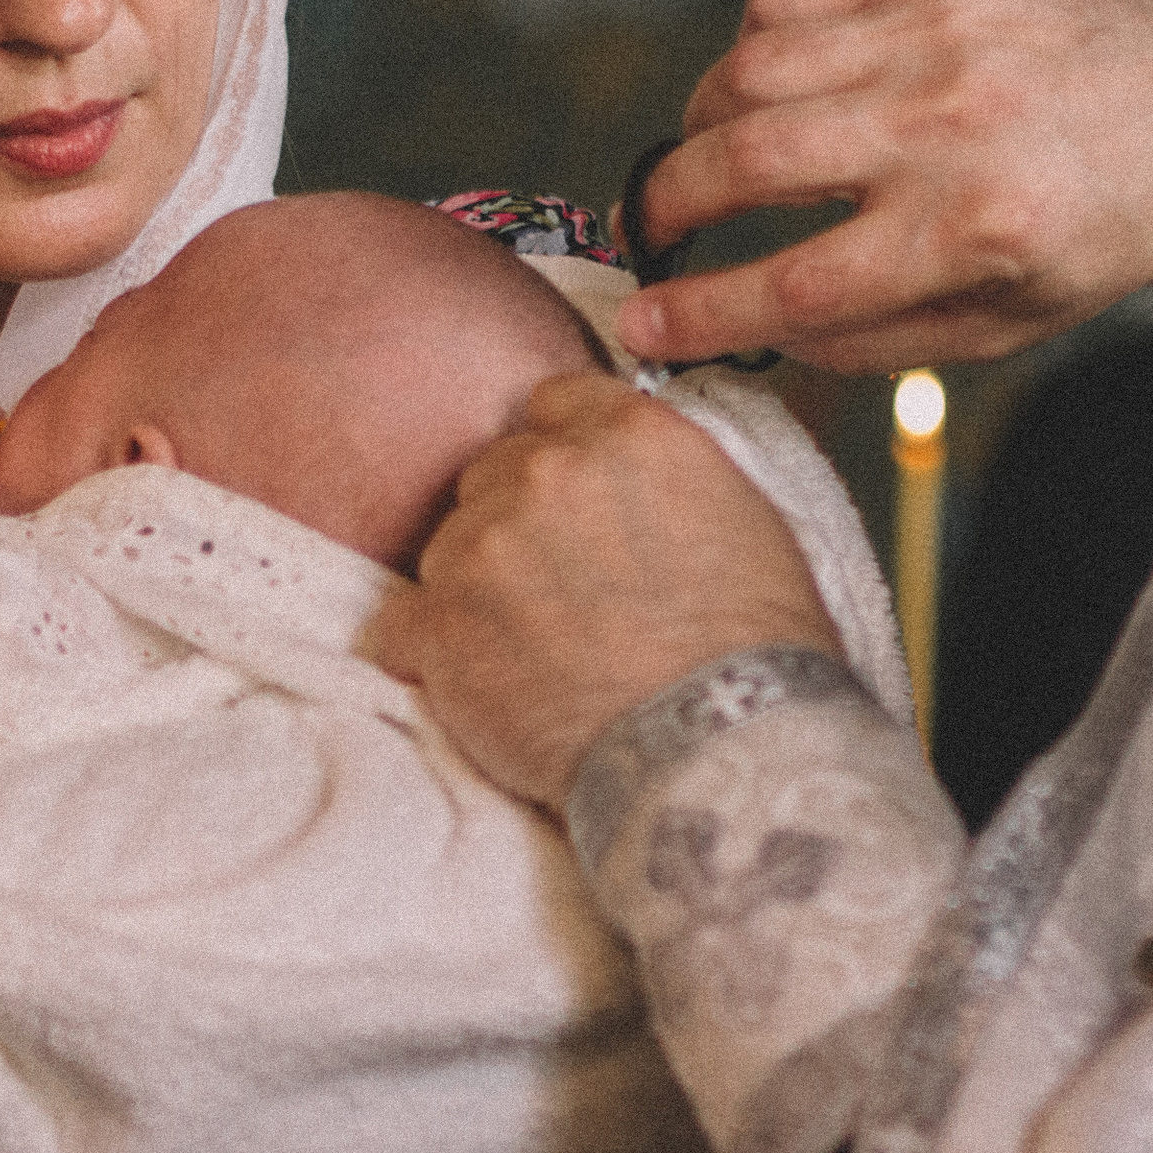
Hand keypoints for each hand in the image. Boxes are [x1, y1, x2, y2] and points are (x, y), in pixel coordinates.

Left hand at [372, 375, 839, 809]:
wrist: (716, 746)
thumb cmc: (752, 653)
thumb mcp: (743, 520)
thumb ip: (662, 474)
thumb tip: (625, 479)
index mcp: (627, 435)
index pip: (553, 406)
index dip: (559, 458)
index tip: (568, 504)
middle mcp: (546, 473)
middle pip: (492, 476)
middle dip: (515, 527)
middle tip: (557, 596)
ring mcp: (482, 545)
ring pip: (447, 549)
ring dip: (474, 591)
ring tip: (530, 655)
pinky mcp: (438, 623)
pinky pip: (401, 627)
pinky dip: (428, 656)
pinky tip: (479, 687)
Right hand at [620, 0, 1152, 373]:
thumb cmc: (1084, 233)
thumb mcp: (999, 326)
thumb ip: (869, 339)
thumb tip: (751, 327)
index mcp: (971, 230)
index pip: (793, 284)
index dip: (696, 313)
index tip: (637, 329)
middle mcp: (946, 125)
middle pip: (746, 162)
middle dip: (665, 205)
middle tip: (653, 231)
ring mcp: (932, 34)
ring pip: (747, 70)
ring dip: (701, 125)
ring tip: (712, 157)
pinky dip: (751, 47)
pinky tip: (775, 86)